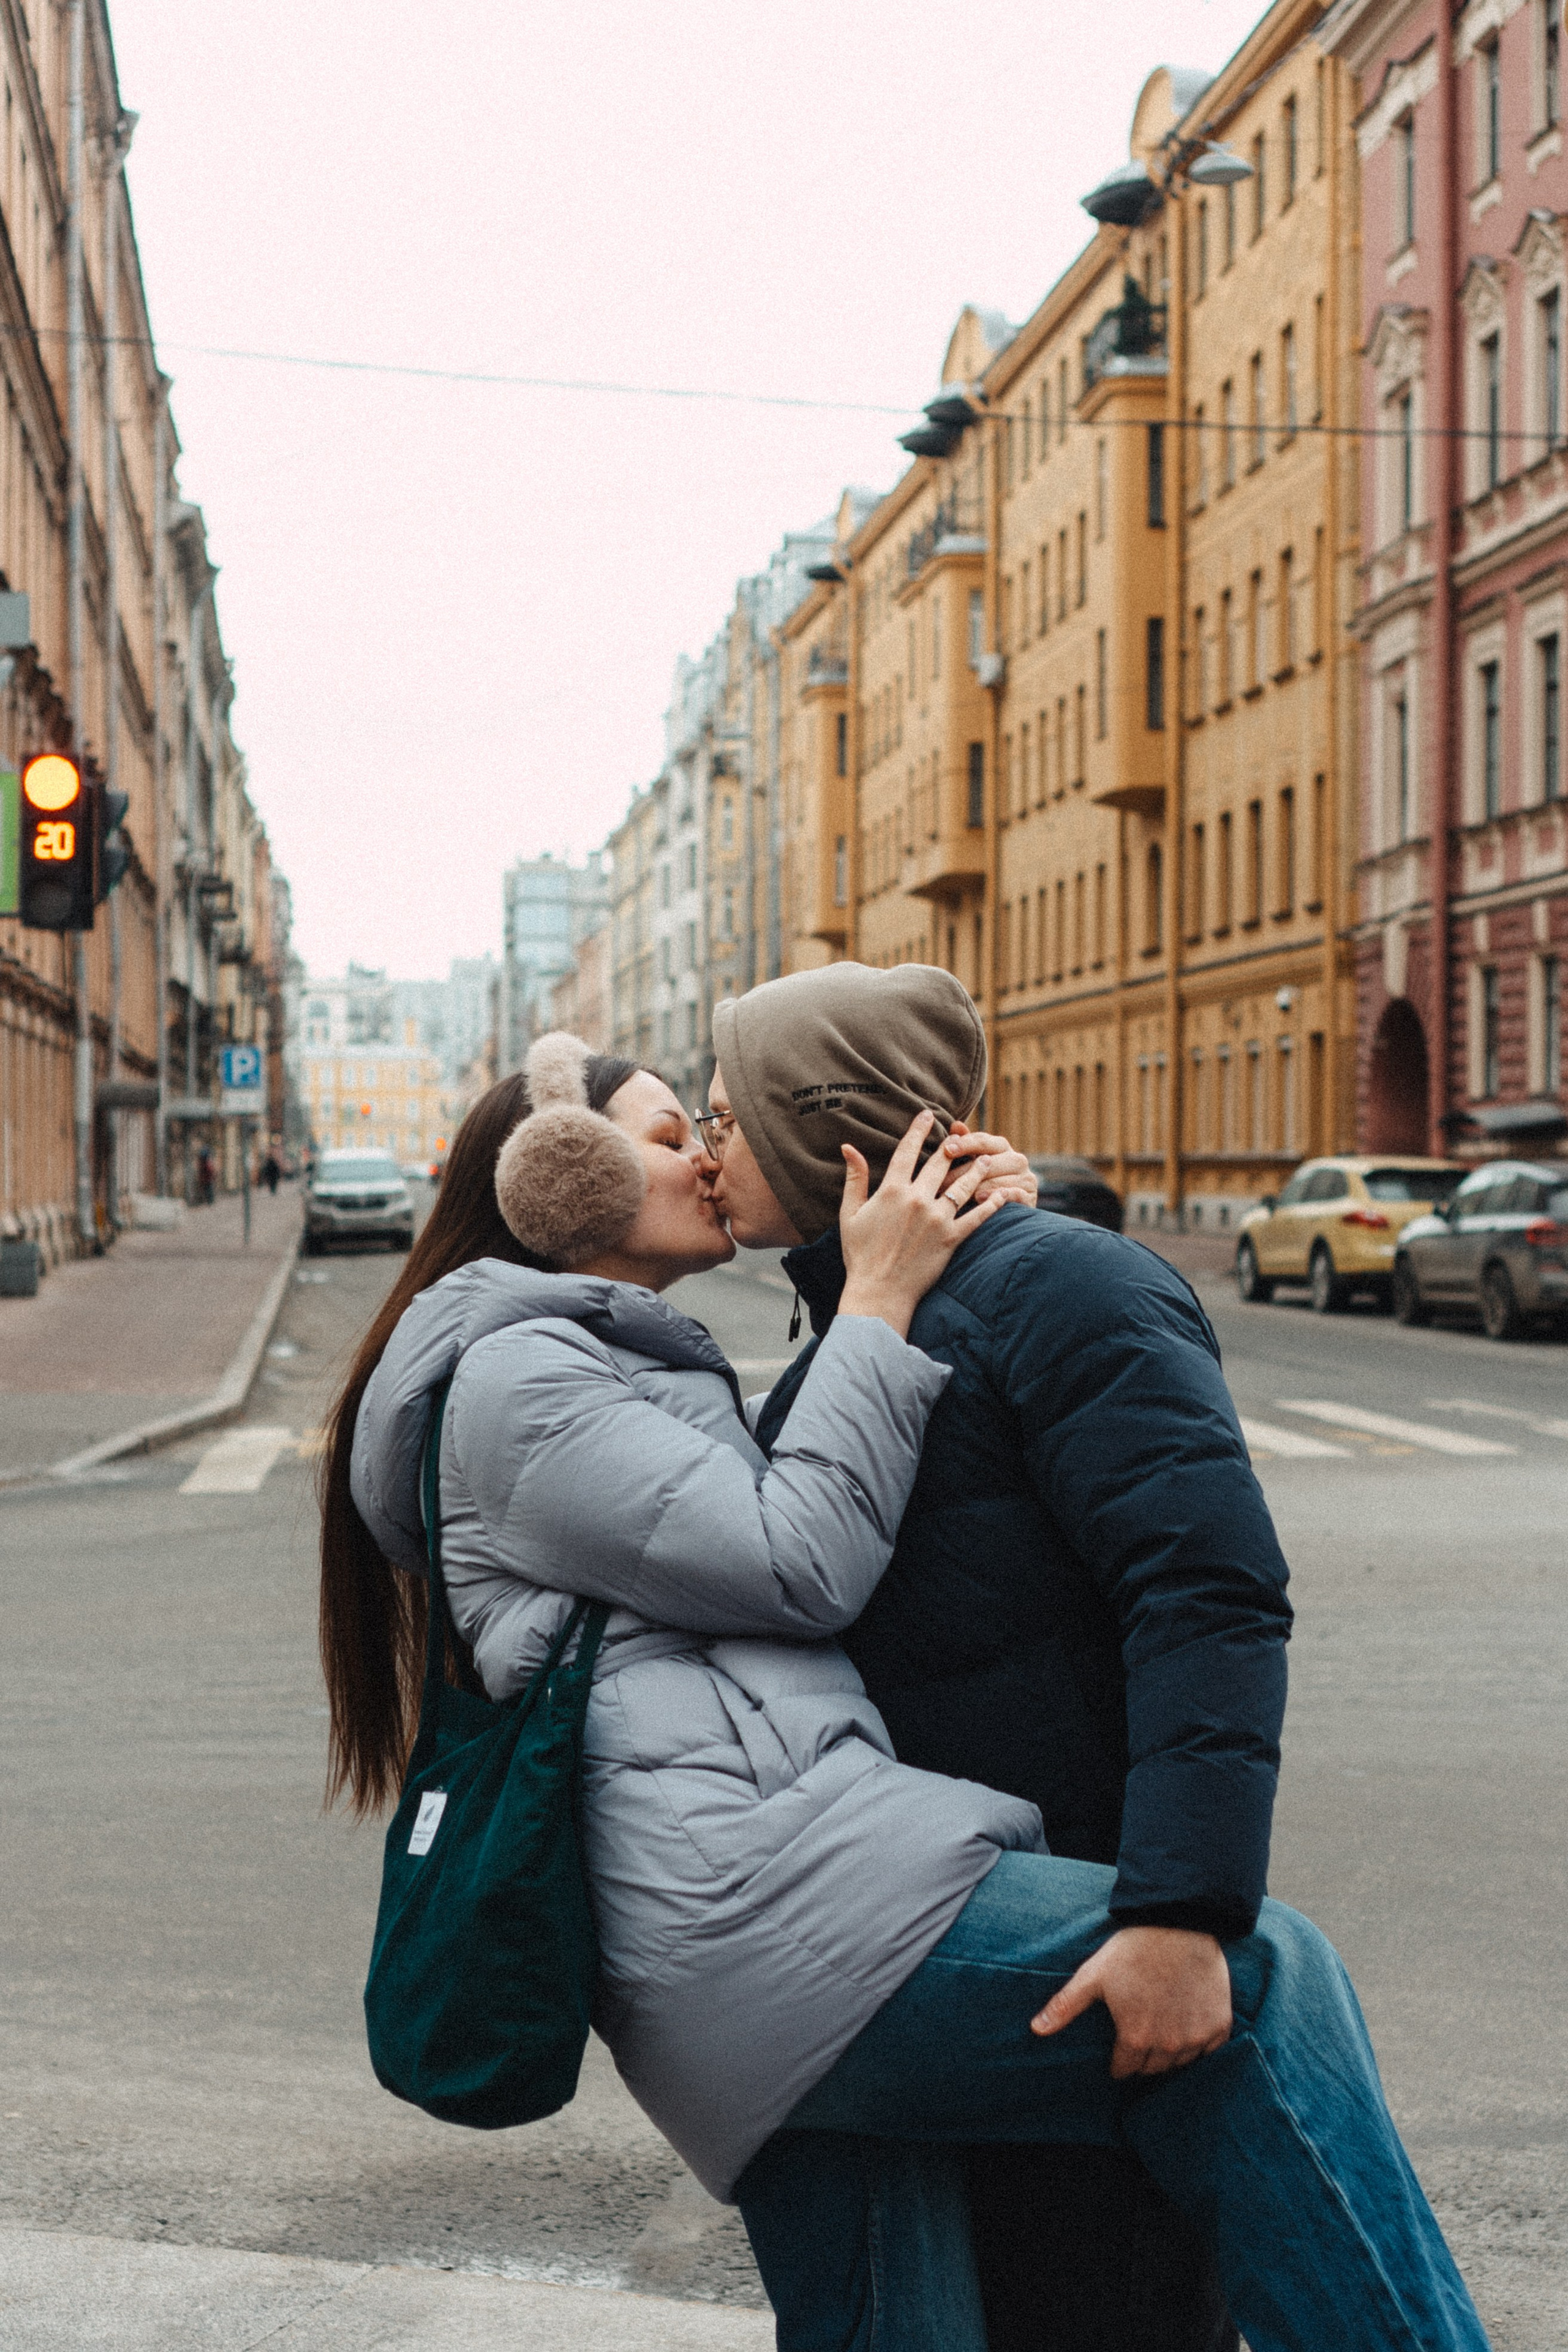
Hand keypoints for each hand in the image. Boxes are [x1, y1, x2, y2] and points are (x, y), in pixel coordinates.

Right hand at [838, 1110, 1006, 1338]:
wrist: (879, 1291)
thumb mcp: (850, 1213)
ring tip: (986, 1159)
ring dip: (976, 1169)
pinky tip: (1002, 1194)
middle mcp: (916, 1200)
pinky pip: (977, 1217)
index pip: (907, 1152)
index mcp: (891, 1191)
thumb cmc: (860, 1254)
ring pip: (963, 1185)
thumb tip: (848, 1147)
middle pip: (939, 1163)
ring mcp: (936, 1219)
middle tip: (961, 1136)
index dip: (917, 1130)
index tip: (927, 1115)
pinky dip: (992, 1205)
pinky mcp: (951, 1239)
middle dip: (952, 1146)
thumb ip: (854, 1178)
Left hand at [940, 1120, 1036, 1210]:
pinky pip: (1014, 1194)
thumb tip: (955, 1125)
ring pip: (999, 1179)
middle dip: (964, 1171)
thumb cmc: (984, 1183)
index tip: (946, 1149)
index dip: (965, 1143)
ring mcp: (1026, 1179)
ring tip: (956, 1194)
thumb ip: (966, 1145)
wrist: (1008, 1212)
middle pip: (990, 1161)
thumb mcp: (974, 1163)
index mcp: (1002, 1147)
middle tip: (942, 1181)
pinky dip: (997, 1196)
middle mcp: (1017, 1159)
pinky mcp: (1030, 1197)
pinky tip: (980, 1199)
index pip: (983, 1141)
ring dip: (976, 1186)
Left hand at [1030, 1927, 1231, 2080]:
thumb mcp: (1093, 1975)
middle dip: (1143, 2057)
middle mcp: (1168, 2046)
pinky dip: (1200, 2043)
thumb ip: (1065, 2006)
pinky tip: (1189, 2024)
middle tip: (1140, 2036)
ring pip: (1180, 2062)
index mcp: (1135, 2040)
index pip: (1125, 2069)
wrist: (1180, 1924)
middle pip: (1152, 2068)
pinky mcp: (1219, 2027)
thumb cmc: (1132, 1949)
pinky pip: (1209, 2050)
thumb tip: (1035, 2030)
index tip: (1120, 2050)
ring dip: (1171, 2052)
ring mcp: (1196, 2038)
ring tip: (1163, 2029)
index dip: (1119, 2061)